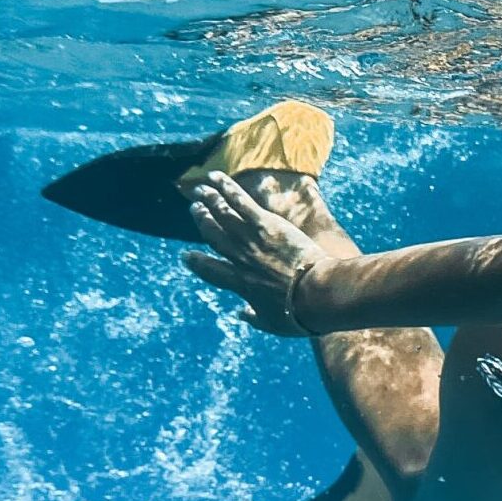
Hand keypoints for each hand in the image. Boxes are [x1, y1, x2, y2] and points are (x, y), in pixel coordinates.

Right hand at [182, 171, 329, 335]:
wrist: (314, 294)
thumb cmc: (298, 313)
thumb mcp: (273, 323)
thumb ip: (255, 317)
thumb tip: (243, 315)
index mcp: (240, 284)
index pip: (211, 271)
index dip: (197, 263)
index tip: (187, 257)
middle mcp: (240, 259)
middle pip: (214, 236)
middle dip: (202, 221)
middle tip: (195, 209)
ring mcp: (251, 241)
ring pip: (224, 216)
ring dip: (210, 200)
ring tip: (200, 190)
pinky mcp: (266, 225)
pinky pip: (242, 203)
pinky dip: (227, 189)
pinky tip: (218, 178)